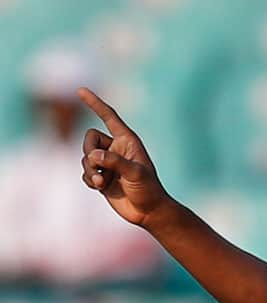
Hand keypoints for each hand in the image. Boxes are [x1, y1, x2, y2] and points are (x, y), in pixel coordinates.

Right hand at [78, 87, 171, 226]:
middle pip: (89, 139)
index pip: (109, 117)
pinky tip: (100, 187)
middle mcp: (116, 149)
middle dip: (89, 153)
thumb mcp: (136, 174)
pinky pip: (85, 172)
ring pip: (85, 157)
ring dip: (90, 170)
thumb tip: (93, 156)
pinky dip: (89, 179)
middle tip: (99, 167)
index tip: (80, 90)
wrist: (148, 212)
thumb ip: (115, 162)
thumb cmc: (149, 190)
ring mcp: (108, 163)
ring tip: (102, 182)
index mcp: (128, 141)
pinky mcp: (102, 177)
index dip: (95, 104)